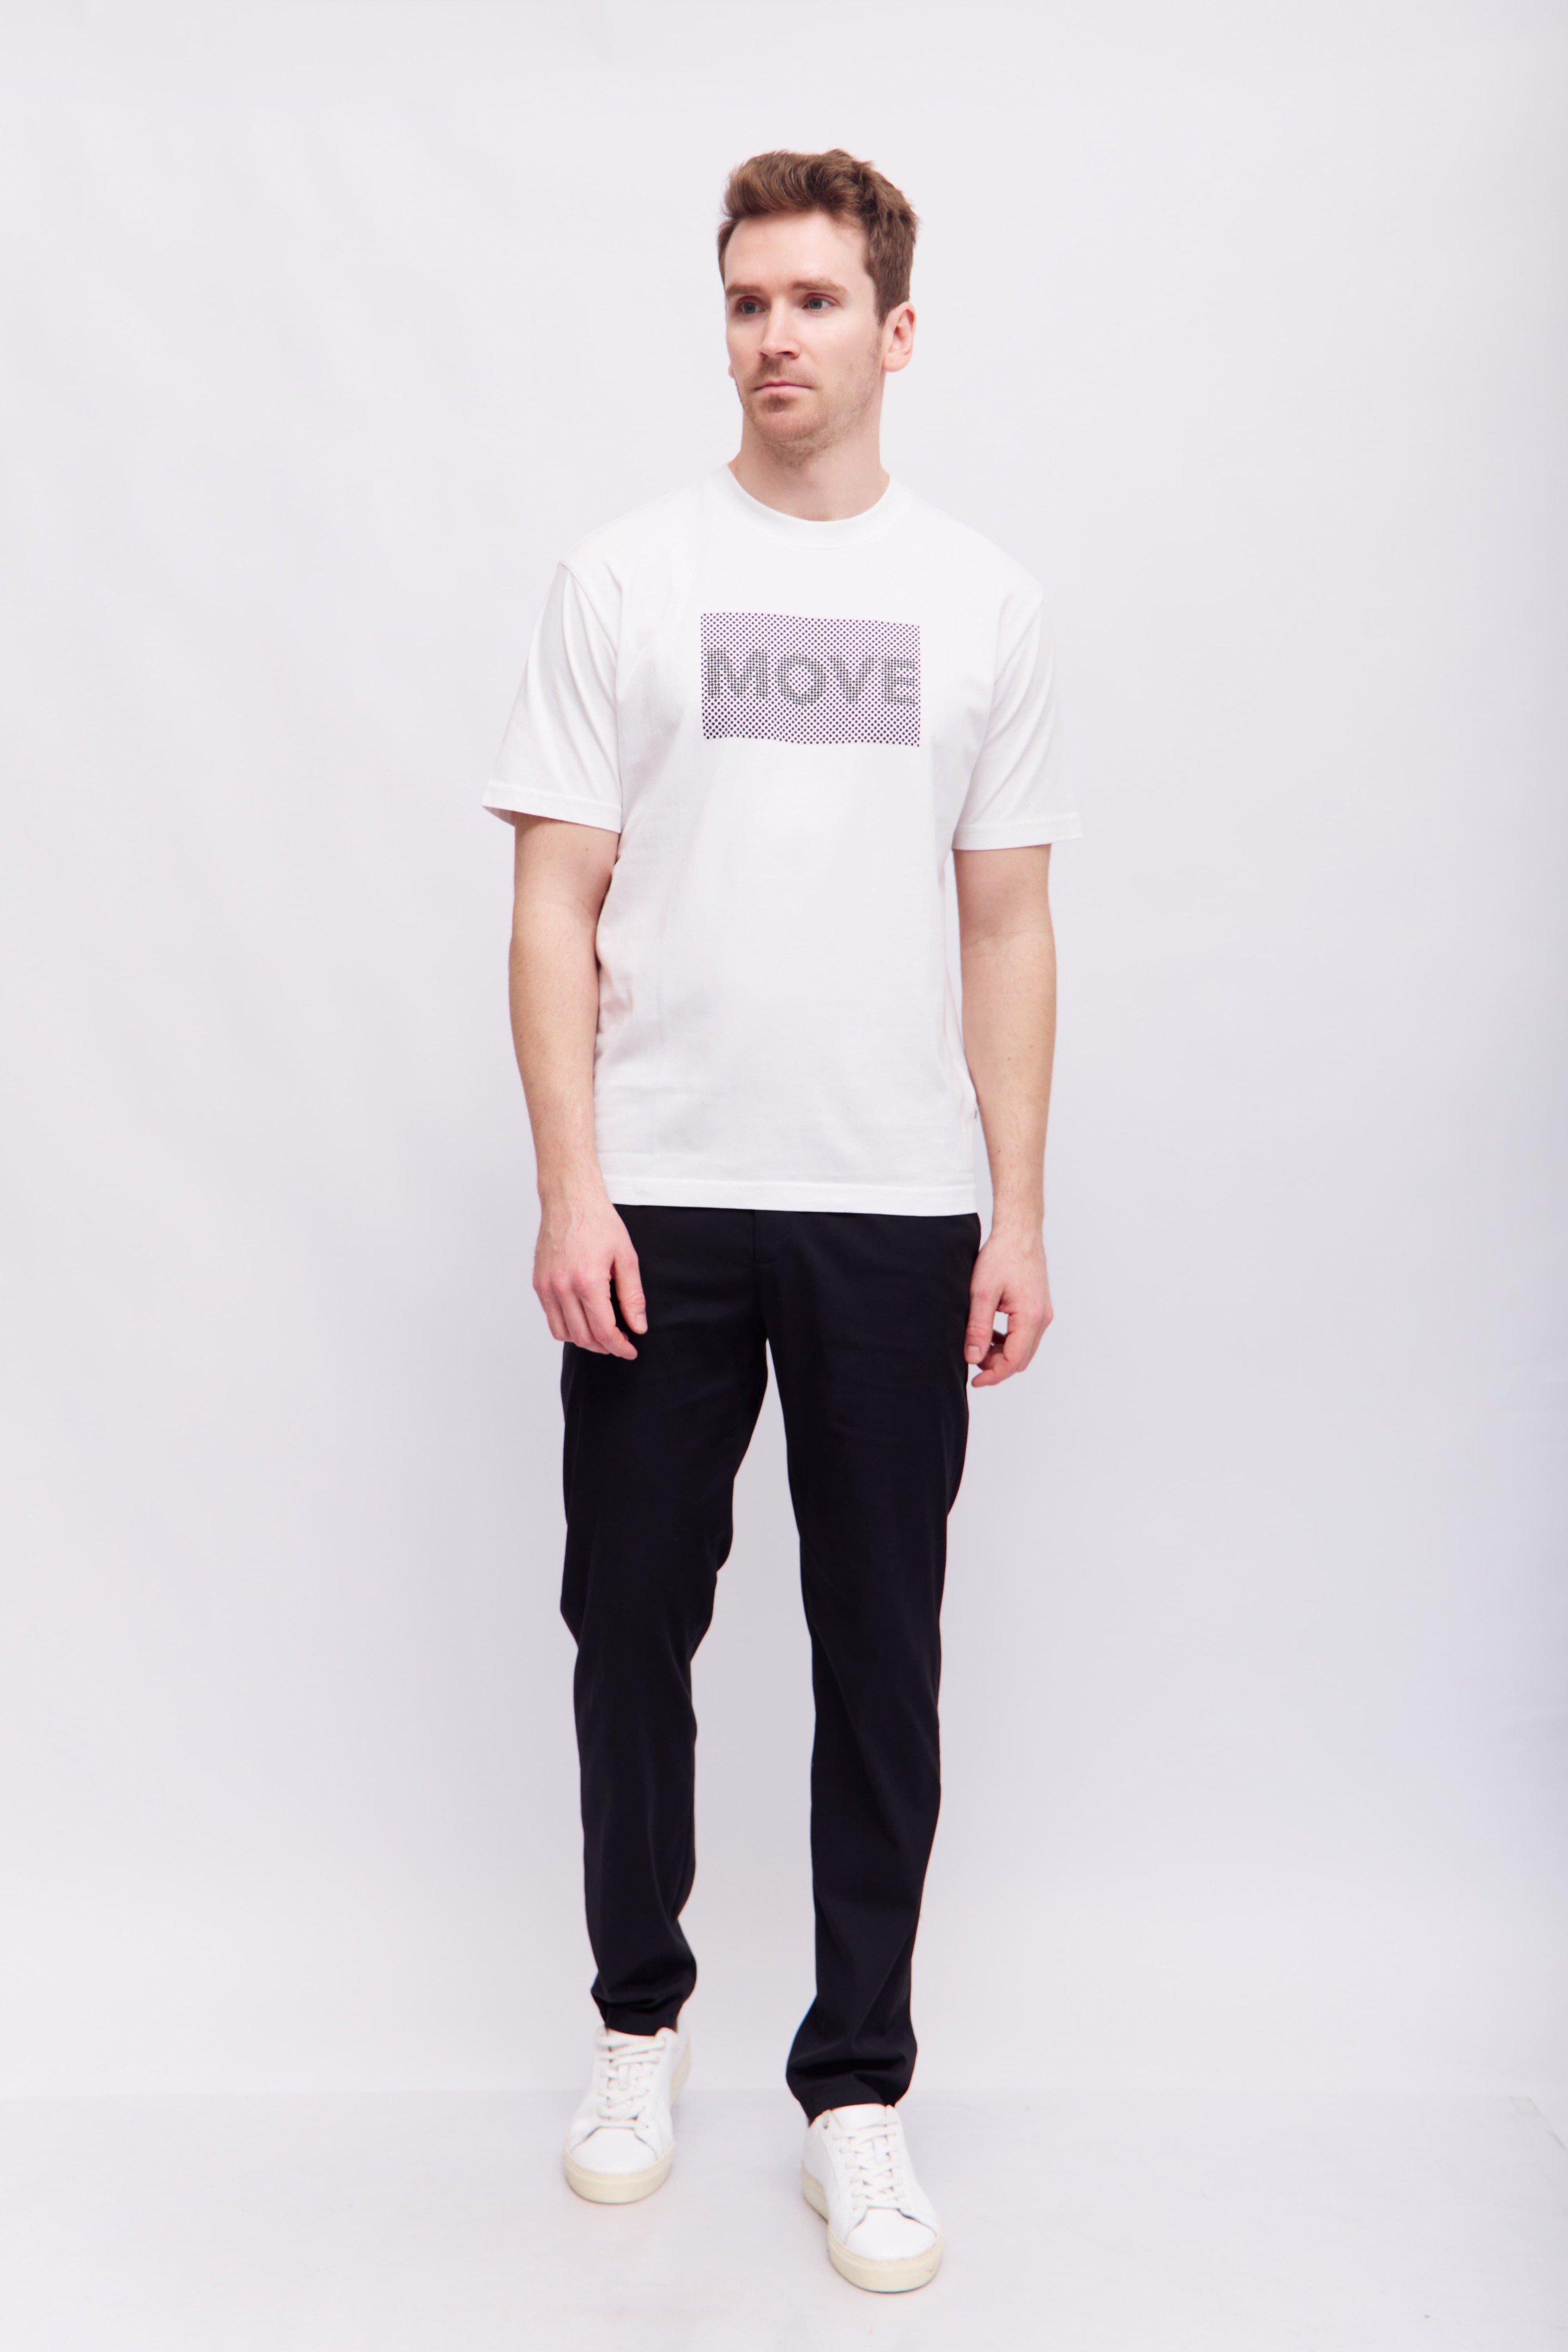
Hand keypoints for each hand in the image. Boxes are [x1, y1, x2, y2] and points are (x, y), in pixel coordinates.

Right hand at [533, 1188, 646, 1358]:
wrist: (570, 1199)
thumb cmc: (599, 1223)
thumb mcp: (626, 1257)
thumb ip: (632, 1296)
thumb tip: (638, 1326)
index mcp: (587, 1281)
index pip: (603, 1331)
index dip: (619, 1347)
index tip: (630, 1350)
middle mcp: (562, 1287)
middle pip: (582, 1337)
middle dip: (604, 1346)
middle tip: (621, 1342)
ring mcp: (546, 1286)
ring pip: (563, 1333)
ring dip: (584, 1340)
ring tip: (602, 1333)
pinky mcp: (538, 1283)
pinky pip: (551, 1318)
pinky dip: (568, 1326)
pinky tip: (583, 1317)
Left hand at [964, 1224, 1052, 1386]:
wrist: (1019, 1233)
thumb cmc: (1001, 1256)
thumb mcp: (982, 1293)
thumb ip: (978, 1328)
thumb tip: (973, 1358)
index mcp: (1031, 1317)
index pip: (1014, 1361)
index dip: (993, 1376)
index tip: (974, 1380)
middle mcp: (1043, 1319)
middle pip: (1021, 1359)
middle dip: (997, 1366)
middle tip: (972, 1358)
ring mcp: (1043, 1314)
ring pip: (1024, 1349)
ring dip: (1002, 1354)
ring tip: (978, 1345)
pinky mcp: (1039, 1308)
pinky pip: (1025, 1336)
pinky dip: (1008, 1342)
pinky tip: (990, 1333)